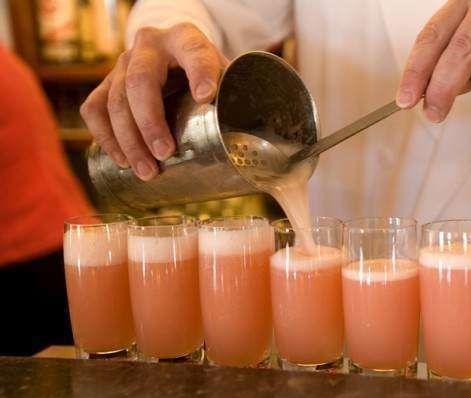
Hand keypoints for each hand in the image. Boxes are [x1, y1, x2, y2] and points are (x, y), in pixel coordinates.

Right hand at [80, 23, 227, 179]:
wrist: (173, 55)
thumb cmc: (205, 72)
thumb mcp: (225, 75)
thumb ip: (239, 95)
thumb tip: (262, 140)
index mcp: (185, 39)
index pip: (194, 52)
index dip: (200, 72)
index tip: (207, 96)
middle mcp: (149, 46)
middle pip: (140, 81)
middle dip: (150, 122)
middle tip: (164, 153)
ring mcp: (122, 64)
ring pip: (114, 100)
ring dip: (129, 141)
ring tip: (147, 171)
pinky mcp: (106, 83)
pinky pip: (94, 109)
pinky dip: (105, 137)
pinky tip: (121, 160)